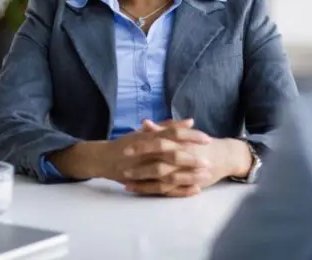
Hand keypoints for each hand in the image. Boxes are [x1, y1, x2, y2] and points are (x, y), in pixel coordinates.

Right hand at [44, 119, 209, 183]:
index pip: (172, 134)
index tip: (207, 138)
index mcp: (148, 137)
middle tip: (209, 160)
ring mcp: (142, 169)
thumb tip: (189, 121)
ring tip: (204, 176)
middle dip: (191, 158)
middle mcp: (145, 152)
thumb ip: (166, 126)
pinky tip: (193, 190)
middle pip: (171, 155)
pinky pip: (162, 188)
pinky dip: (178, 190)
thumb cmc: (126, 143)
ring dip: (187, 176)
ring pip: (168, 174)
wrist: (102, 158)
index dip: (190, 136)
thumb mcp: (144, 131)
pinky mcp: (142, 183)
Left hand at [120, 120, 252, 196]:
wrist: (225, 157)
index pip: (160, 142)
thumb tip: (144, 122)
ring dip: (142, 181)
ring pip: (161, 180)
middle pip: (159, 163)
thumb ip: (164, 129)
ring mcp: (184, 173)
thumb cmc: (201, 144)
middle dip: (140, 167)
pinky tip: (135, 189)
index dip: (142, 145)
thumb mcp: (183, 134)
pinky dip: (150, 190)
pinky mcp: (185, 184)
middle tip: (122, 167)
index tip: (126, 147)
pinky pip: (166, 190)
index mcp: (181, 143)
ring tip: (124, 181)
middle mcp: (183, 158)